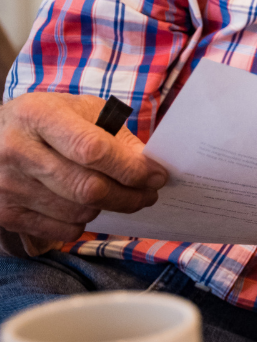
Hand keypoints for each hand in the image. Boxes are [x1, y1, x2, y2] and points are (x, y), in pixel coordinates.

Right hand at [0, 92, 166, 241]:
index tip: (157, 176)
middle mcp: (16, 150)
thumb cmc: (46, 121)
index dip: (131, 168)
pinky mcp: (5, 212)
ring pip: (79, 213)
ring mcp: (7, 185)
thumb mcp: (80, 110)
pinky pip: (62, 231)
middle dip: (130, 196)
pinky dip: (83, 223)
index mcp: (38, 116)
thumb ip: (116, 137)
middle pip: (89, 188)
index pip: (93, 150)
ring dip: (107, 208)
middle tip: (148, 194)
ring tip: (114, 194)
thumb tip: (149, 170)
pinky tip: (83, 205)